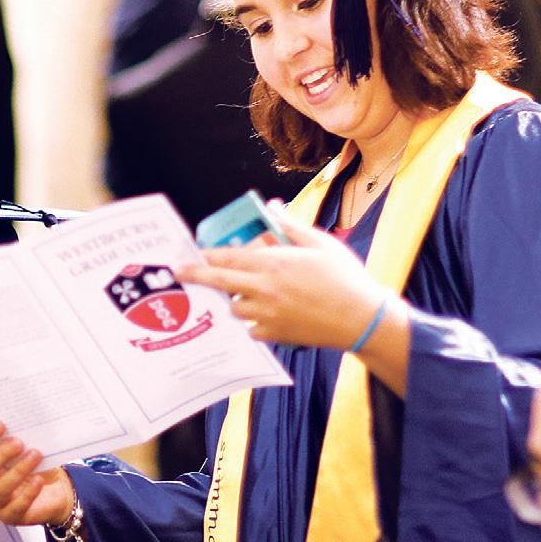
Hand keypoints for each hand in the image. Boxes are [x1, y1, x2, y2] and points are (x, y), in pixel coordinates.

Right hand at [0, 422, 74, 526]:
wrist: (52, 492)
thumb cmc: (32, 467)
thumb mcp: (22, 451)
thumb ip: (15, 439)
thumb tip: (19, 421)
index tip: (1, 424)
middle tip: (18, 442)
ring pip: (0, 489)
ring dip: (18, 471)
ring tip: (35, 454)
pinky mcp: (11, 517)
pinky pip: (17, 506)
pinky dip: (29, 492)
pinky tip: (38, 480)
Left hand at [178, 205, 391, 350]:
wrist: (362, 319)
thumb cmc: (345, 278)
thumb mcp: (320, 243)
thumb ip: (290, 225)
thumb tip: (272, 206)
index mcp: (273, 264)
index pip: (227, 258)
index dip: (206, 256)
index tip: (192, 253)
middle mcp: (263, 290)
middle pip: (219, 283)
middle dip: (195, 276)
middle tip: (179, 273)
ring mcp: (266, 315)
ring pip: (234, 307)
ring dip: (234, 298)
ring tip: (243, 292)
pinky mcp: (274, 335)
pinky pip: (251, 328)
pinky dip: (252, 321)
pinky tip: (263, 313)